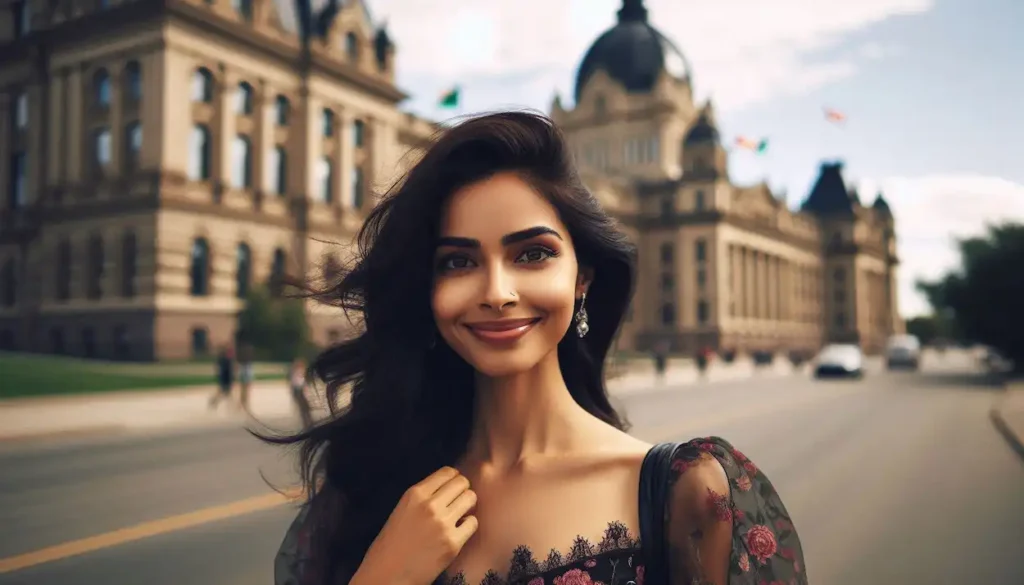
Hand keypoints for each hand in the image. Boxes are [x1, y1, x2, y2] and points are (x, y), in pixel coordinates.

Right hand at [354, 467, 477, 584]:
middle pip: (462, 482)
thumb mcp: (403, 510)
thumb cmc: (392, 545)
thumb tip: (451, 486)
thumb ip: (424, 497)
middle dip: (462, 491)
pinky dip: (468, 526)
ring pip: (470, 498)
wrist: (387, 575)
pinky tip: (457, 532)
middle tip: (456, 504)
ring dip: (467, 506)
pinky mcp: (452, 543)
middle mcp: (429, 505)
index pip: (447, 472)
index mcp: (414, 494)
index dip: (453, 480)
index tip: (451, 489)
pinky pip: (473, 522)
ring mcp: (442, 524)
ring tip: (457, 517)